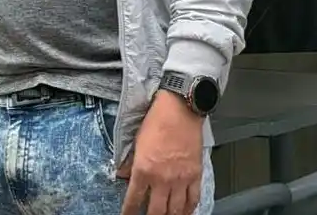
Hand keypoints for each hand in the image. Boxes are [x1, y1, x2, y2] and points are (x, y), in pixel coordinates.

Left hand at [120, 91, 203, 214]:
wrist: (179, 111)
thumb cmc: (156, 122)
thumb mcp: (136, 142)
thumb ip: (129, 162)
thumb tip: (120, 174)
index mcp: (143, 170)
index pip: (134, 199)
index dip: (129, 211)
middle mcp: (162, 179)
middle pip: (156, 210)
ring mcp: (180, 179)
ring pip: (176, 210)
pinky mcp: (195, 176)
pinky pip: (193, 199)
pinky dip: (189, 209)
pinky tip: (185, 212)